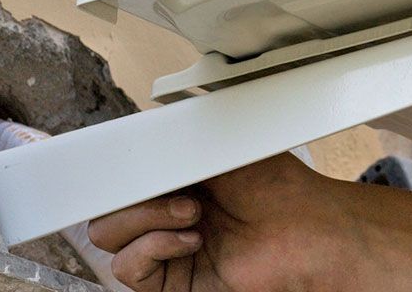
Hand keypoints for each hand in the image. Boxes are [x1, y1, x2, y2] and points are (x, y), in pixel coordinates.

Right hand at [87, 154, 355, 291]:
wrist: (306, 231)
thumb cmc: (278, 190)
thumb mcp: (222, 150)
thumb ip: (176, 145)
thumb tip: (138, 134)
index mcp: (174, 181)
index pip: (121, 177)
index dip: (116, 170)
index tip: (122, 160)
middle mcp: (164, 216)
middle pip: (105, 207)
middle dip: (131, 193)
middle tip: (177, 189)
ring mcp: (164, 250)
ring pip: (107, 236)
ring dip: (145, 218)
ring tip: (193, 211)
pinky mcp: (169, 283)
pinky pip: (127, 267)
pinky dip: (153, 247)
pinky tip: (191, 239)